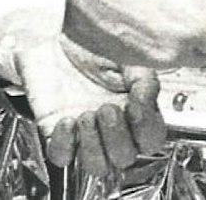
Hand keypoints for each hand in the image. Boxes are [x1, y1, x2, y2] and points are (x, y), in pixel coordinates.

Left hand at [0, 40, 165, 177]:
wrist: (54, 38)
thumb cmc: (93, 47)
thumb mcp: (125, 55)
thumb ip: (142, 77)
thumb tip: (146, 97)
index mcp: (135, 111)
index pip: (151, 139)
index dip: (145, 129)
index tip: (135, 105)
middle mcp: (112, 129)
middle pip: (124, 158)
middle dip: (116, 137)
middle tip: (106, 109)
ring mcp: (85, 135)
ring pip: (97, 166)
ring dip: (93, 146)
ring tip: (85, 115)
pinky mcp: (57, 133)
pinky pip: (61, 157)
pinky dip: (64, 144)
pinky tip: (66, 120)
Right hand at [63, 0, 205, 68]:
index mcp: (192, 25)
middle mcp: (172, 50)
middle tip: (201, 8)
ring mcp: (147, 59)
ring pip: (181, 54)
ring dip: (182, 35)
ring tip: (166, 2)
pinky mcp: (126, 60)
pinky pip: (154, 54)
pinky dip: (157, 38)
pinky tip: (145, 11)